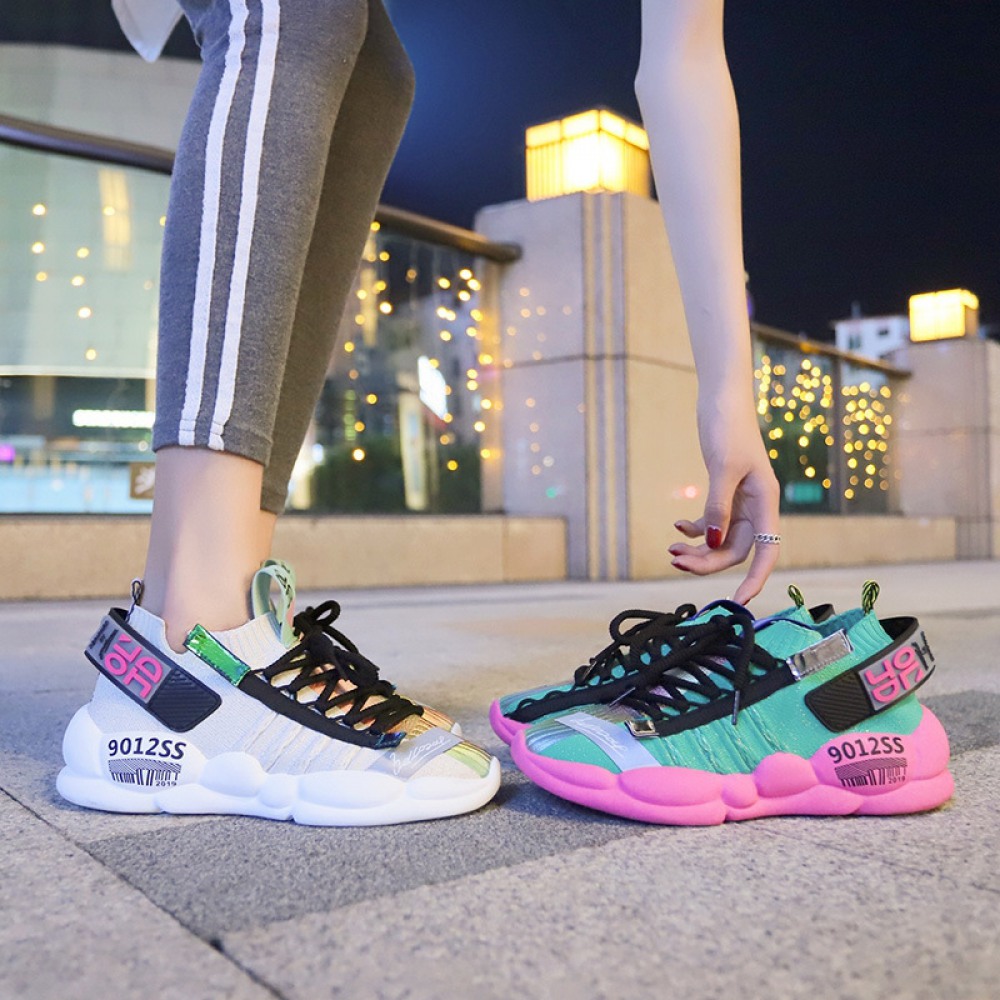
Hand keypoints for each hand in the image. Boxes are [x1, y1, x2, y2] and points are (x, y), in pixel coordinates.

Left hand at [668, 395, 779, 604]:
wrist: (721, 400)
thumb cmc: (728, 428)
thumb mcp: (722, 468)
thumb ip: (717, 506)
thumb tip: (711, 543)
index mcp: (765, 502)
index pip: (766, 552)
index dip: (755, 579)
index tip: (739, 602)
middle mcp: (756, 506)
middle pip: (735, 550)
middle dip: (706, 562)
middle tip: (675, 561)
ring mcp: (740, 501)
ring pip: (720, 540)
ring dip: (697, 549)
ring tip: (671, 550)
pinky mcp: (724, 493)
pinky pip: (711, 523)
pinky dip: (694, 529)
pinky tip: (676, 526)